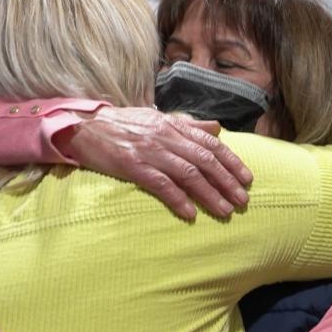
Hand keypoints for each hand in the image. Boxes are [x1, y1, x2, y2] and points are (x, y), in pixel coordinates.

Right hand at [53, 106, 252, 219]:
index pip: (211, 144)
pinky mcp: (133, 166)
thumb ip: (188, 125)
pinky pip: (161, 184)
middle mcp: (165, 137)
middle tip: (242, 201)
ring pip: (188, 174)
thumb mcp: (158, 118)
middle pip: (205, 161)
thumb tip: (217, 128)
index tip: (247, 179)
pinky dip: (178, 199)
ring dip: (209, 194)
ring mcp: (150, 152)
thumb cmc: (123, 124)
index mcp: (173, 126)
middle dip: (227, 182)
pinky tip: (191, 213)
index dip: (232, 162)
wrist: (84, 126)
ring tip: (225, 211)